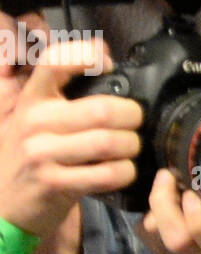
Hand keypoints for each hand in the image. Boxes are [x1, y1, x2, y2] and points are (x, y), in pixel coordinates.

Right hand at [0, 34, 141, 237]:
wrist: (7, 199)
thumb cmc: (33, 154)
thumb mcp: (37, 116)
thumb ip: (64, 91)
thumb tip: (104, 53)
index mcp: (32, 97)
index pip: (56, 62)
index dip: (87, 56)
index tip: (108, 65)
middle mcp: (35, 121)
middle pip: (101, 110)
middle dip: (132, 115)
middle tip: (136, 121)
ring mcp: (43, 153)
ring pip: (108, 142)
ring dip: (132, 146)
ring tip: (132, 147)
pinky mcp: (56, 183)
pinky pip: (106, 175)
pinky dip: (125, 172)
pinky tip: (125, 170)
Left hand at [135, 149, 200, 253]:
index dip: (193, 209)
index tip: (193, 185)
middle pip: (175, 236)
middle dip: (165, 202)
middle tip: (170, 176)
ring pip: (156, 234)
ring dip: (155, 206)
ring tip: (166, 184)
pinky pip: (145, 233)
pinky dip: (148, 213)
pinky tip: (164, 201)